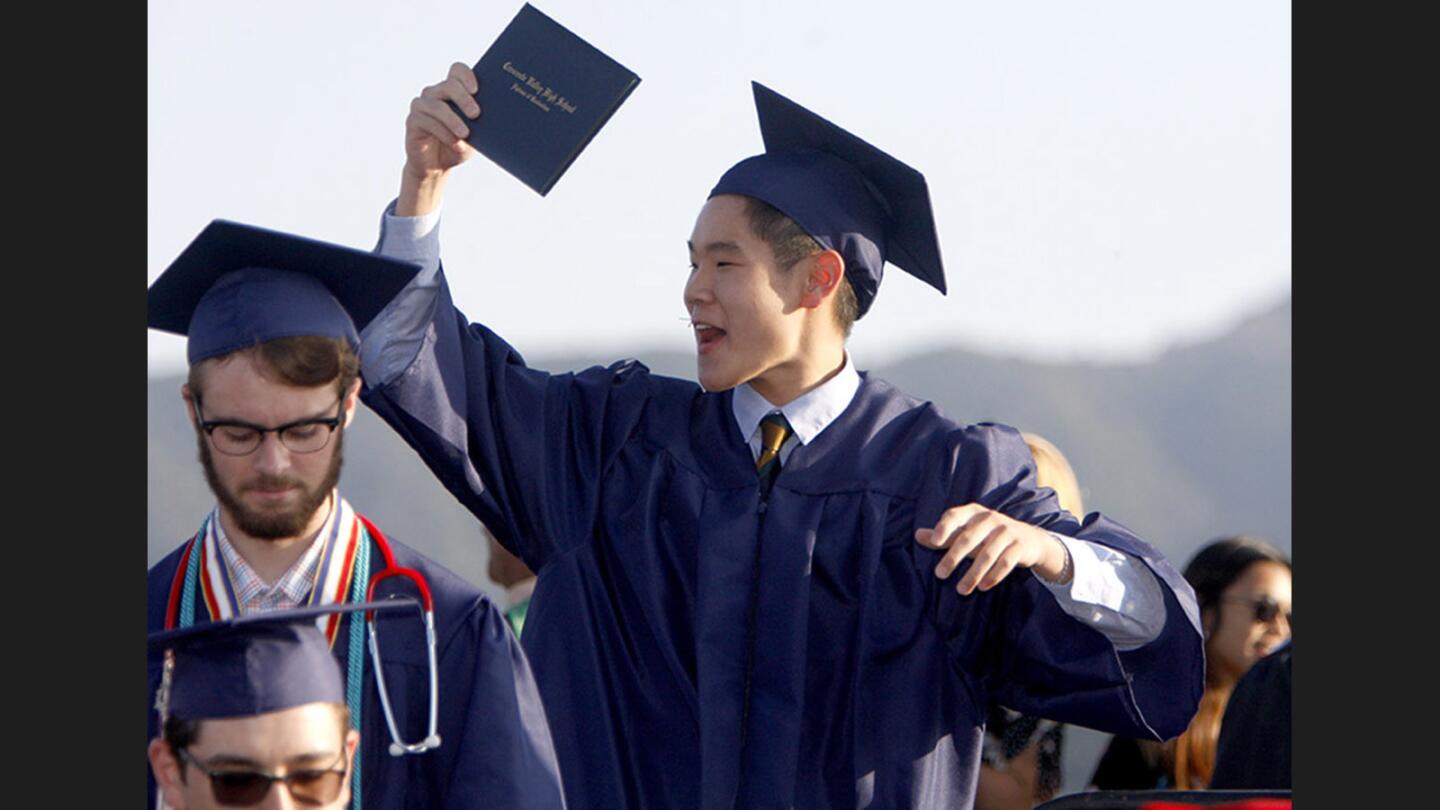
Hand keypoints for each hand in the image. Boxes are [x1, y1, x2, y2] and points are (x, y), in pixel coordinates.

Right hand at [398, 62, 481, 214]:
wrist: (438, 166)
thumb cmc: (458, 145)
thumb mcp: (475, 134)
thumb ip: (482, 122)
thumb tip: (501, 114)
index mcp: (452, 90)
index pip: (457, 70)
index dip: (466, 76)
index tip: (477, 90)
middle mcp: (435, 93)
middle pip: (449, 85)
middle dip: (464, 99)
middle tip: (476, 114)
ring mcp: (422, 105)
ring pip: (437, 106)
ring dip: (453, 120)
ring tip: (465, 134)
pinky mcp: (413, 120)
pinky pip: (427, 122)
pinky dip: (444, 133)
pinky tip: (455, 144)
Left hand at [914, 504, 1069, 594]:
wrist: (1028, 540)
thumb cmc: (988, 536)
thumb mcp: (966, 533)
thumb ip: (943, 536)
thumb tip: (917, 535)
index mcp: (974, 513)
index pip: (955, 515)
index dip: (945, 527)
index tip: (935, 543)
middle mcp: (991, 518)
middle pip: (969, 538)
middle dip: (953, 557)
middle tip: (939, 574)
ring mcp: (1007, 532)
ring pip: (987, 554)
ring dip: (973, 574)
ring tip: (960, 590)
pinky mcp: (1020, 546)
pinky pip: (1005, 563)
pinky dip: (993, 576)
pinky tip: (982, 588)